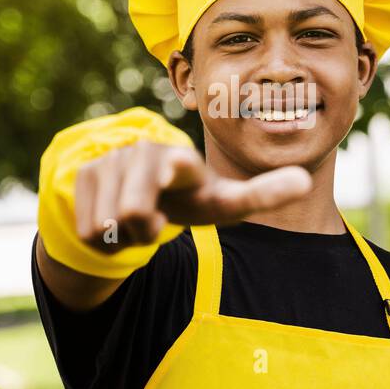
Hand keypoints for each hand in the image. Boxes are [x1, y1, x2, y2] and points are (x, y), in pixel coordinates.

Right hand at [73, 140, 311, 252]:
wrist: (136, 188)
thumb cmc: (188, 197)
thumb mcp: (222, 202)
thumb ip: (261, 194)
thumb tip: (305, 180)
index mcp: (184, 165)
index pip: (179, 166)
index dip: (177, 168)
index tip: (180, 166)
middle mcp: (146, 155)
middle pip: (134, 215)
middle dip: (142, 229)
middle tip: (156, 220)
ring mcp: (111, 160)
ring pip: (107, 224)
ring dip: (123, 233)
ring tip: (138, 215)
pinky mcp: (84, 171)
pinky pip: (88, 227)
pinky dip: (102, 232)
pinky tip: (113, 213)